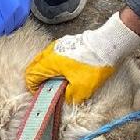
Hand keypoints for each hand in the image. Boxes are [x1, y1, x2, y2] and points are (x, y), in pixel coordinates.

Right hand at [24, 12, 139, 103]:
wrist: (108, 45)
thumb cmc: (93, 65)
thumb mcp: (82, 88)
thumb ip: (69, 95)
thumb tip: (65, 97)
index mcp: (49, 62)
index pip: (31, 75)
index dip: (33, 87)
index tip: (40, 95)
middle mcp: (50, 51)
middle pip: (35, 66)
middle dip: (39, 79)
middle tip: (47, 90)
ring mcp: (58, 45)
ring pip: (44, 60)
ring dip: (47, 71)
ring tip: (58, 82)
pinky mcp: (67, 43)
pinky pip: (54, 55)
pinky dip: (55, 64)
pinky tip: (67, 71)